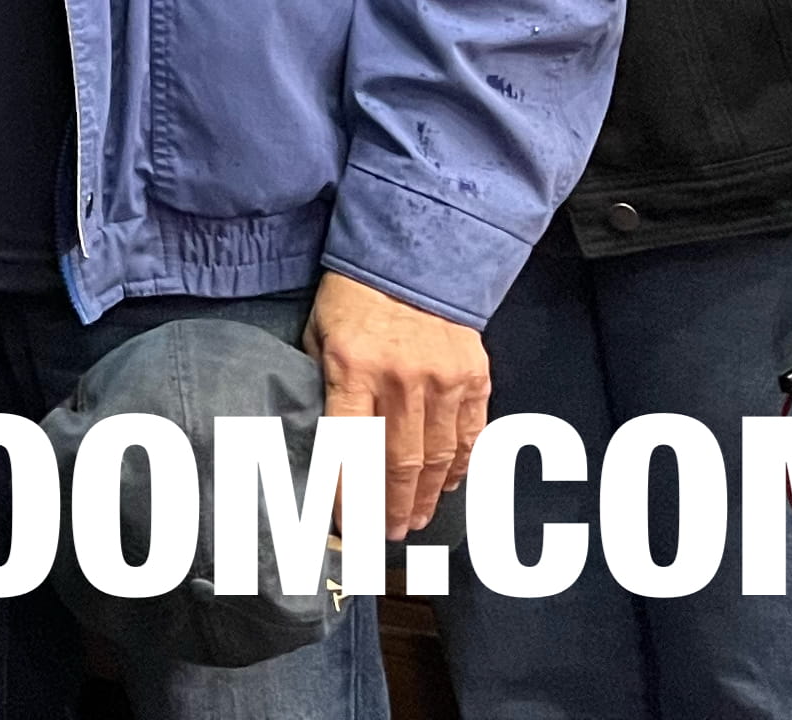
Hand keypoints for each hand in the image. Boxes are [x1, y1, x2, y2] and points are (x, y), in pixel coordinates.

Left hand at [309, 272, 488, 535]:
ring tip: (415, 520)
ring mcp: (443, 380)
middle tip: (386, 533)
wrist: (410, 258)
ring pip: (437, 457)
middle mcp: (400, 379)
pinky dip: (460, 466)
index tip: (346, 523)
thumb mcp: (318, 334)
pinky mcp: (473, 376)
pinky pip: (470, 434)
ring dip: (427, 496)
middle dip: (391, 506)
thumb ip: (321, 384)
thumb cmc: (353, 298)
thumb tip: (319, 438)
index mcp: (352, 368)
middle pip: (398, 462)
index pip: (349, 446)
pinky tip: (448, 486)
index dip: (349, 491)